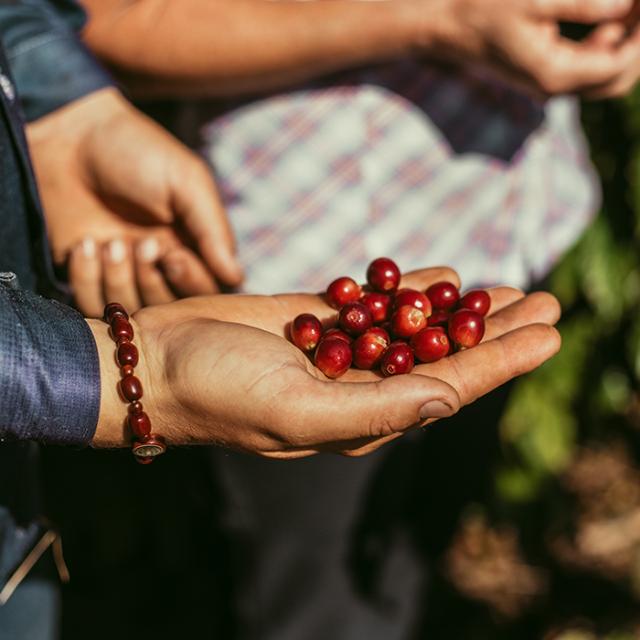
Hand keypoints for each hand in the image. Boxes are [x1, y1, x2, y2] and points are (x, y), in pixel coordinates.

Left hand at [26, 88, 242, 316]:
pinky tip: (84, 244)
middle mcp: (159, 265)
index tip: (173, 255)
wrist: (68, 135)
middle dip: (153, 281)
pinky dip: (87, 279)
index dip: (190, 282)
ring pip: (130, 309)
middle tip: (142, 244)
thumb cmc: (137, 152)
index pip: (205, 290)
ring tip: (109, 242)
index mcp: (191, 245)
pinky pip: (91, 303)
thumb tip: (237, 277)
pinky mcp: (84, 275)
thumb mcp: (187, 182)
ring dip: (119, 279)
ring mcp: (121, 273)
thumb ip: (213, 230)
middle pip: (169, 307)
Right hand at [89, 267, 560, 457]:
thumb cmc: (218, 393)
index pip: (449, 386)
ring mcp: (338, 352)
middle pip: (443, 354)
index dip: (502, 361)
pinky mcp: (315, 321)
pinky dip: (407, 288)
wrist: (156, 361)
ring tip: (508, 288)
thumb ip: (374, 410)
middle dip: (496, 330)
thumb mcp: (298, 411)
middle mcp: (357, 385)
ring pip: (414, 326)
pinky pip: (372, 303)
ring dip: (460, 308)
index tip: (550, 333)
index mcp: (361, 415)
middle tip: (545, 301)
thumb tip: (449, 401)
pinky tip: (441, 276)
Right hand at [418, 0, 639, 96]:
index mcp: (554, 73)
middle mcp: (554, 86)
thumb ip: (583, 3)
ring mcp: (549, 83)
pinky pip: (587, 68)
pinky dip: (607, 45)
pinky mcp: (544, 72)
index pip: (620, 64)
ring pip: (606, 76)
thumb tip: (626, 3)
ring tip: (633, 7)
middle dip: (639, 44)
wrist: (445, 25)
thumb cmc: (482, 8)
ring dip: (626, 44)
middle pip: (618, 80)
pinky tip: (609, 18)